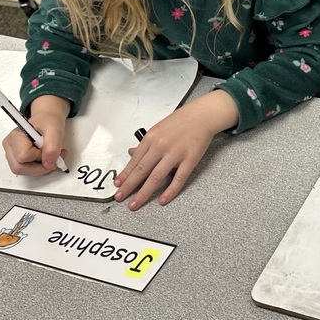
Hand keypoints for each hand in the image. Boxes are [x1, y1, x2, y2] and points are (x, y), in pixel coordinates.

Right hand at [1, 95, 69, 175]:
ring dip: (40, 168)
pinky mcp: (16, 157)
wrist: (47, 119)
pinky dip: (38, 167)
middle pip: (19, 168)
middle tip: (53, 159)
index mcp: (16, 136)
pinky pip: (25, 169)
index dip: (40, 157)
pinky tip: (45, 158)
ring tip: (51, 157)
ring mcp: (11, 152)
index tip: (49, 150)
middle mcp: (10, 145)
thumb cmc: (48, 122)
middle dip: (39, 167)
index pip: (23, 156)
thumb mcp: (55, 131)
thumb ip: (52, 148)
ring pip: (22, 170)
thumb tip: (48, 165)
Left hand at [113, 89, 237, 209]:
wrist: (202, 115)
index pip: (134, 161)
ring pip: (156, 177)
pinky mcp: (190, 159)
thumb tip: (132, 154)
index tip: (117, 185)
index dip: (124, 175)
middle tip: (120, 198)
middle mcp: (161, 146)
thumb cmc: (181, 121)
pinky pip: (178, 178)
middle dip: (128, 187)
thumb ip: (145, 144)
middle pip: (141, 171)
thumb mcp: (157, 129)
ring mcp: (175, 154)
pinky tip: (162, 200)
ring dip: (144, 193)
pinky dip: (170, 191)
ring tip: (135, 204)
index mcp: (151, 139)